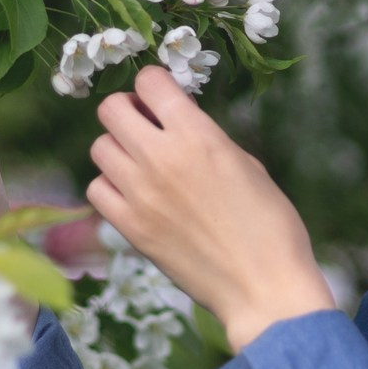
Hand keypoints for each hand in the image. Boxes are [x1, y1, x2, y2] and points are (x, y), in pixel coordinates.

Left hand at [87, 65, 336, 352]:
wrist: (262, 287)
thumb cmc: (270, 225)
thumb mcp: (247, 165)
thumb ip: (206, 138)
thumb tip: (179, 126)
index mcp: (197, 135)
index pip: (149, 81)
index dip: (154, 85)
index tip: (162, 99)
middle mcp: (161, 158)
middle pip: (111, 109)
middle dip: (128, 110)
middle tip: (146, 126)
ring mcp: (139, 194)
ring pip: (99, 147)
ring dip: (118, 149)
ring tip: (142, 164)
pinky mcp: (130, 228)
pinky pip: (97, 189)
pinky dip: (110, 187)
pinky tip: (134, 195)